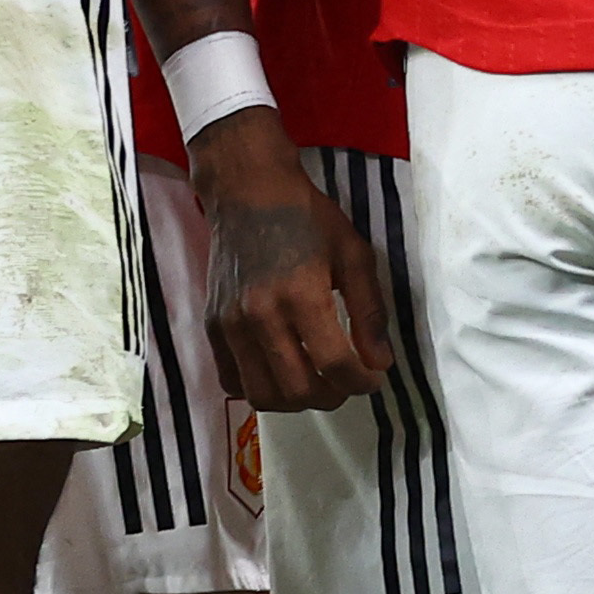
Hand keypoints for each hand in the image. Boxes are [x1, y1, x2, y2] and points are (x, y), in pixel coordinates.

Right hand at [184, 107, 394, 412]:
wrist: (248, 192)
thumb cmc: (308, 218)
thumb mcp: (353, 254)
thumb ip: (370, 312)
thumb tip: (380, 363)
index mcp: (302, 293)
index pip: (335, 364)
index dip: (361, 382)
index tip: (374, 378)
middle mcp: (261, 315)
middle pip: (298, 388)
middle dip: (333, 396)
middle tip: (347, 383)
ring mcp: (231, 324)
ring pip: (262, 395)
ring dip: (296, 401)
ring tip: (317, 383)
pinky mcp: (212, 326)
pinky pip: (232, 380)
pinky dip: (261, 388)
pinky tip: (282, 372)